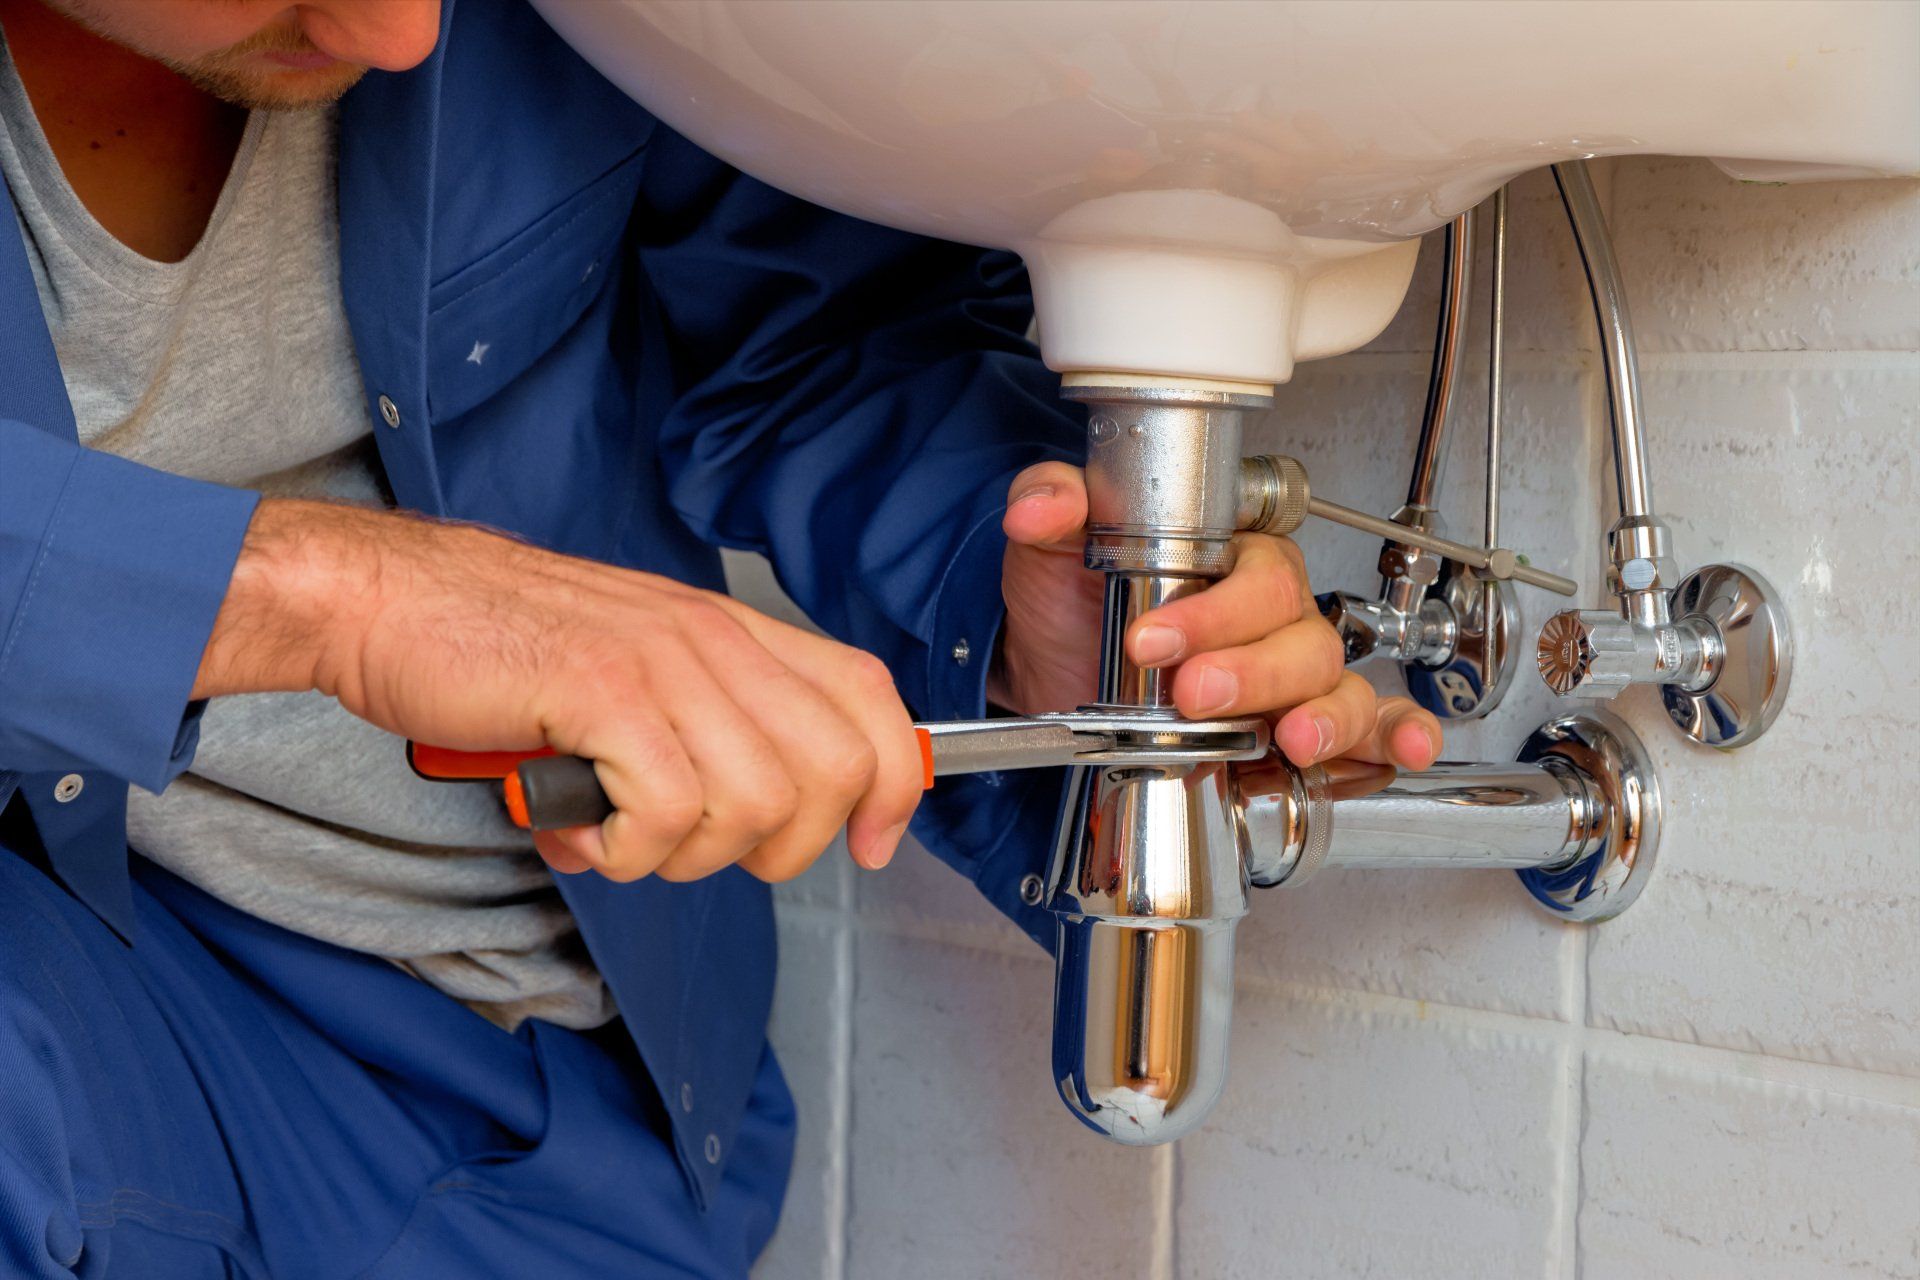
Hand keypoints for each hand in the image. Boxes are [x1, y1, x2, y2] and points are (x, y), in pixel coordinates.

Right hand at [194, 500, 922, 881]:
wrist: (386, 602)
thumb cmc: (498, 647)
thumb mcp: (631, 669)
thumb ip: (704, 719)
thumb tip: (769, 811)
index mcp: (728, 630)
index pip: (865, 696)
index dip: (892, 782)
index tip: (872, 844)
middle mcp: (710, 638)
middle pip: (830, 770)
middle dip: (777, 847)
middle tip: (692, 847)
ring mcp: (659, 663)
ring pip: (752, 805)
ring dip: (681, 854)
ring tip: (612, 831)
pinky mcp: (599, 694)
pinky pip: (666, 813)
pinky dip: (622, 849)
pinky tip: (573, 823)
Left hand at [992, 462, 1441, 771]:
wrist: (1053, 677)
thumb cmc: (1073, 605)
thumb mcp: (1052, 552)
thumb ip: (1052, 506)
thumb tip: (1043, 502)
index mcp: (1233, 561)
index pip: (1258, 574)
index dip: (1214, 610)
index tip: (1153, 637)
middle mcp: (1275, 616)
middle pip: (1302, 636)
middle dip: (1251, 671)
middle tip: (1193, 691)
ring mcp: (1292, 676)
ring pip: (1338, 685)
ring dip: (1323, 714)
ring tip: (1290, 737)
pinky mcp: (1296, 731)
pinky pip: (1369, 731)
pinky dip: (1392, 740)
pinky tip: (1402, 748)